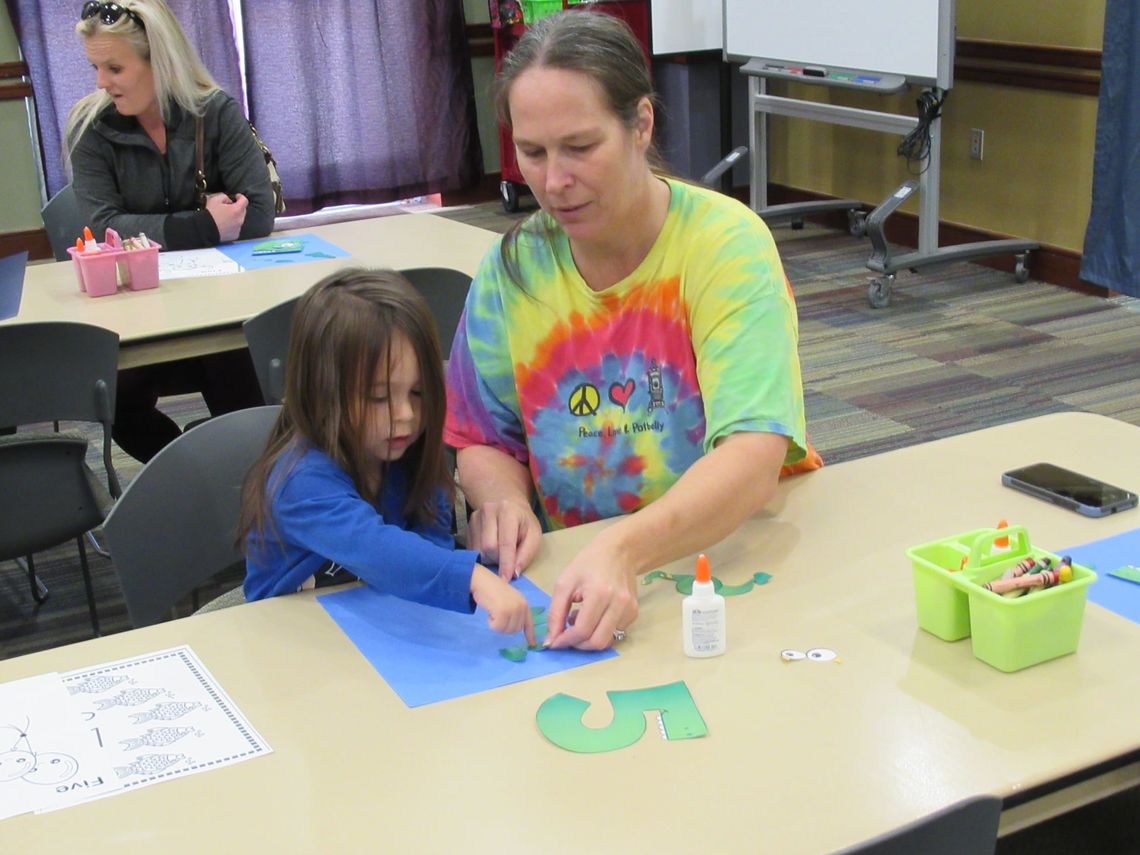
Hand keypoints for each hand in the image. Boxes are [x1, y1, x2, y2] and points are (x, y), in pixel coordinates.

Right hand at [206, 192, 248, 241]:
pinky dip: (232, 225)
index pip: (244, 200)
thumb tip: (228, 200)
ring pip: (239, 219)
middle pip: (243, 210)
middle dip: (237, 207)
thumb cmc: (210, 215)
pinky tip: (224, 224)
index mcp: (236, 210)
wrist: (205, 229)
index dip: (240, 197)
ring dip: (234, 216)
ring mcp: (238, 228)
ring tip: (224, 216)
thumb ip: (224, 197)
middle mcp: (240, 220)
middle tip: (227, 207)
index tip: (237, 197)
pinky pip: (236, 228)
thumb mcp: (215, 199)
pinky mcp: (235, 235)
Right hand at [466, 498, 541, 580]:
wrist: (509, 507)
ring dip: (489, 559)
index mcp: (508, 511)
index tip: (506, 579)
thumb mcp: (534, 536)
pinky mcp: (467, 526)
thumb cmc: (524, 524)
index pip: (505, 543)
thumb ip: (526, 554)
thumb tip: (514, 573)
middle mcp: (488, 511)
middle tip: (507, 560)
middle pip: (488, 548)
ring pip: (478, 550)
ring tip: (500, 553)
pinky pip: (471, 550)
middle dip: (498, 560)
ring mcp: (475, 518)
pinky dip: (481, 556)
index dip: (506, 563)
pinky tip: (490, 551)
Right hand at [470, 564, 534, 644]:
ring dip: (497, 625)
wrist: (482, 580)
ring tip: (493, 612)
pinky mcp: (503, 612)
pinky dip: (491, 623)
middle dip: (504, 627)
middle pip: (515, 630)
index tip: (532, 645)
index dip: (530, 635)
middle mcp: (521, 606)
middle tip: (496, 616)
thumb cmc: (492, 589)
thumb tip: (516, 626)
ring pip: (506, 630)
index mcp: (523, 603)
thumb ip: (514, 610)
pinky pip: (497, 627)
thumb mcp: (508, 599)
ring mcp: (513, 609)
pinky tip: (489, 612)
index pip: (529, 622)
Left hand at [545, 535, 638, 650]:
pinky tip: (594, 616)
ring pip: (607, 640)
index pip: (583, 630)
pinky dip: (601, 631)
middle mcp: (618, 603)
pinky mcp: (634, 612)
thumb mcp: (565, 583)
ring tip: (580, 619)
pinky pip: (615, 632)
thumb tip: (551, 641)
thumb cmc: (588, 563)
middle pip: (598, 642)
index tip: (555, 642)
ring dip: (589, 638)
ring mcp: (629, 609)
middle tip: (567, 635)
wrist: (619, 551)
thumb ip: (555, 613)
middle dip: (579, 645)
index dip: (566, 640)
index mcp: (599, 593)